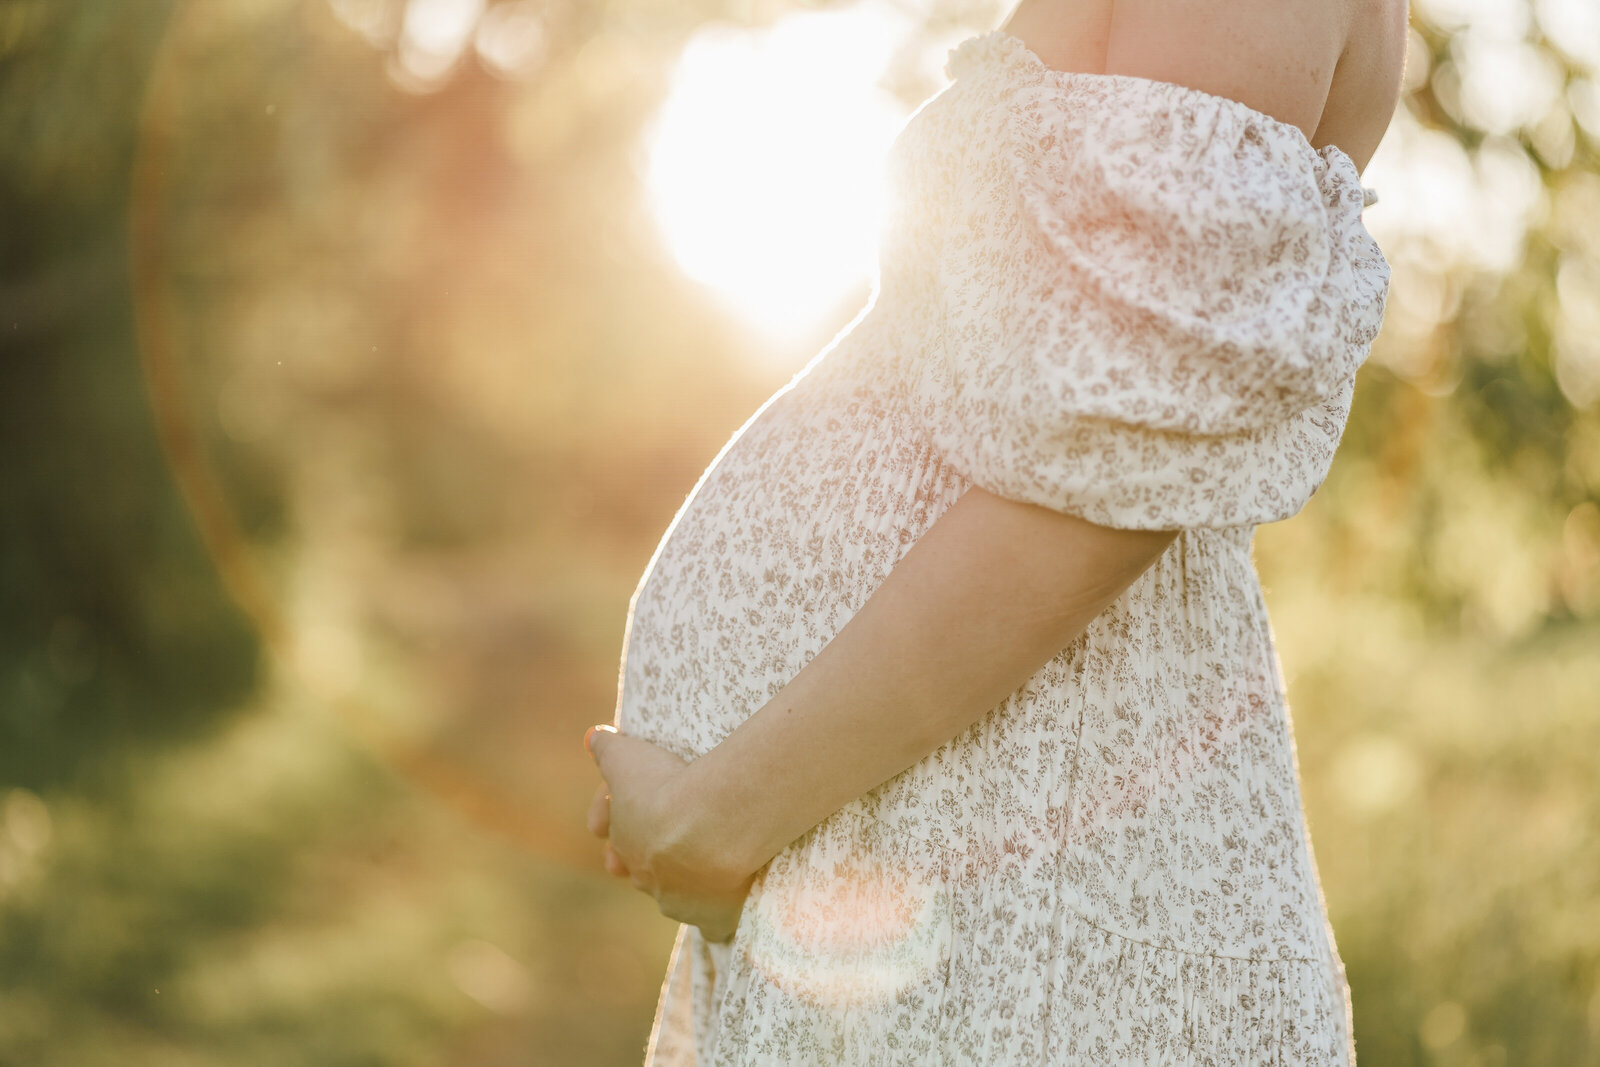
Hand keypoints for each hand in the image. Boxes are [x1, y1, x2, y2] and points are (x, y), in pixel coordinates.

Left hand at [584, 725, 753, 942]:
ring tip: (710, 864)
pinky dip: (721, 915)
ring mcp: (681, 905)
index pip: (616, 840)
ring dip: (688, 883)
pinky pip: (715, 924)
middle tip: (666, 839)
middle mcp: (649, 881)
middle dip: (651, 858)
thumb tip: (591, 736)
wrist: (712, 828)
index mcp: (625, 846)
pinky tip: (731, 905)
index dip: (619, 823)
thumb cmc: (666, 788)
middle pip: (645, 873)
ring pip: (678, 898)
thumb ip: (607, 748)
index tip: (627, 812)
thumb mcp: (628, 757)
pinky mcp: (715, 921)